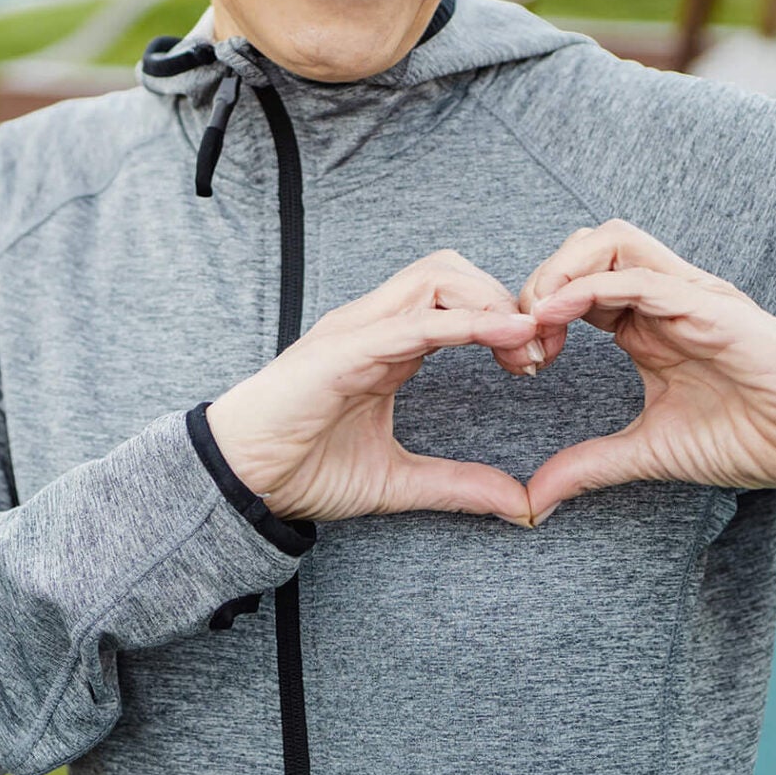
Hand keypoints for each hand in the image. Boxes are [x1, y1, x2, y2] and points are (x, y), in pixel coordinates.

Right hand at [207, 251, 544, 525]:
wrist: (239, 481)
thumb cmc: (301, 470)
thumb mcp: (397, 483)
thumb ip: (457, 487)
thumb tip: (518, 504)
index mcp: (387, 346)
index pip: (456, 299)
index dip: (504, 320)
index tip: (536, 364)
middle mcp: (374, 326)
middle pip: (452, 269)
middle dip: (503, 299)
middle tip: (536, 353)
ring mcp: (356, 331)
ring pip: (436, 277)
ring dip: (489, 302)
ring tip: (522, 344)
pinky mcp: (342, 350)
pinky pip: (411, 321)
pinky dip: (462, 322)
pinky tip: (500, 335)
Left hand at [515, 221, 775, 519]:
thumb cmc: (753, 438)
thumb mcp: (652, 452)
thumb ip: (592, 465)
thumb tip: (536, 498)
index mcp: (647, 324)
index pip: (576, 285)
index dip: (537, 313)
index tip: (523, 364)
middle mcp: (665, 298)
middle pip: (585, 247)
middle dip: (539, 282)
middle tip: (522, 340)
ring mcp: (689, 295)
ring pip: (609, 240)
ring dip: (561, 271)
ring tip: (537, 321)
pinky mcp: (712, 306)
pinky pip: (640, 277)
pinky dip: (589, 288)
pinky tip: (557, 318)